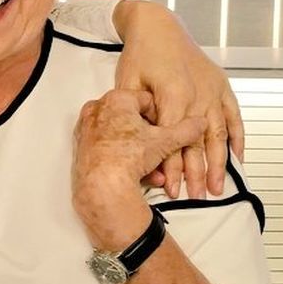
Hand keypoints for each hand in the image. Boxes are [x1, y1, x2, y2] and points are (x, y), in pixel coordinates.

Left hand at [72, 90, 204, 246]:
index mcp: (116, 98)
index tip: (170, 132)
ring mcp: (86, 127)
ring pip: (122, 137)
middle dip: (152, 139)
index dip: (163, 117)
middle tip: (164, 153)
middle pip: (133, 120)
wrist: (102, 185)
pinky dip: (125, 159)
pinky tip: (142, 175)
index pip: (148, 100)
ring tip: (157, 172)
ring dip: (142, 153)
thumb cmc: (131, 156)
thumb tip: (200, 121)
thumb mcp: (165, 141)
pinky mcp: (81, 146)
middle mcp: (97, 108)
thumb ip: (186, 129)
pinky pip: (109, 147)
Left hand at [113, 0, 243, 198]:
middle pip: (199, 142)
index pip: (174, 140)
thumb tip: (139, 141)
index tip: (173, 189)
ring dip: (218, 163)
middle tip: (197, 197)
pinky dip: (237, 139)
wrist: (158, 27)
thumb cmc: (139, 55)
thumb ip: (138, 112)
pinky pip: (233, 117)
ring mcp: (213, 91)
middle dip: (198, 173)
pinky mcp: (220, 86)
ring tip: (217, 187)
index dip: (173, 167)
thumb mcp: (128, 82)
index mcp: (173, 95)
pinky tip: (238, 160)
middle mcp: (197, 95)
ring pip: (218, 134)